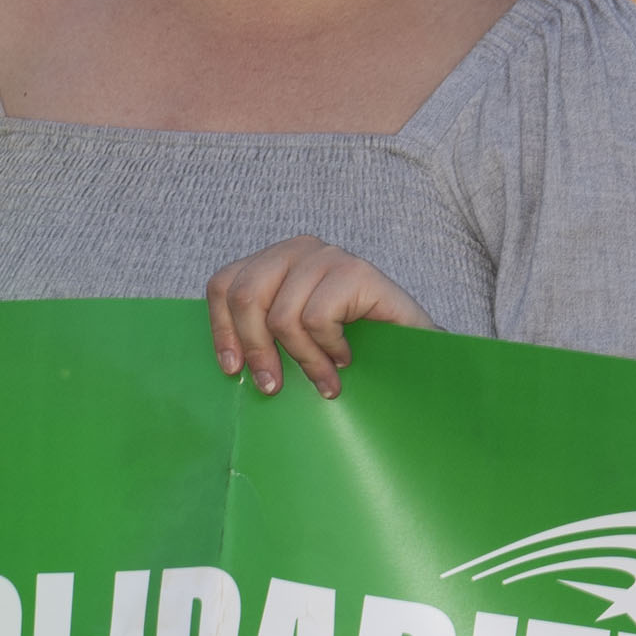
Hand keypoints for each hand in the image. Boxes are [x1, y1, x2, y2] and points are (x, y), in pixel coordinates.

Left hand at [207, 237, 429, 398]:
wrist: (413, 351)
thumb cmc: (348, 347)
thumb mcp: (293, 338)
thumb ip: (261, 334)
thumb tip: (228, 362)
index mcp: (275, 260)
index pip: (223, 284)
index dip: (222, 329)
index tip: (233, 370)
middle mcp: (298, 249)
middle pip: (246, 297)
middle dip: (257, 349)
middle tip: (274, 386)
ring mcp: (329, 257)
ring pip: (282, 316)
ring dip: (303, 359)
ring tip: (324, 379)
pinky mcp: (356, 272)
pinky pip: (317, 320)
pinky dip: (329, 349)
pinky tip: (346, 358)